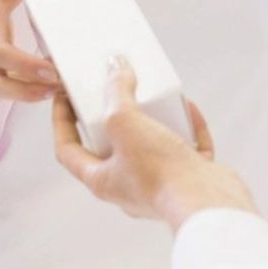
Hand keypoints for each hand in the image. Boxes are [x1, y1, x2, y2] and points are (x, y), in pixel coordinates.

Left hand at [52, 57, 256, 228]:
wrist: (206, 201)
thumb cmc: (160, 173)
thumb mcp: (126, 123)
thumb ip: (117, 93)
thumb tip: (114, 66)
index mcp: (102, 180)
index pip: (68, 149)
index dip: (62, 121)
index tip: (64, 96)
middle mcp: (128, 185)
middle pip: (113, 145)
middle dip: (117, 115)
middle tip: (118, 90)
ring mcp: (160, 183)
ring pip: (152, 145)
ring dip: (155, 119)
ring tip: (157, 95)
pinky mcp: (188, 178)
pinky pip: (184, 148)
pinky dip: (187, 127)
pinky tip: (189, 109)